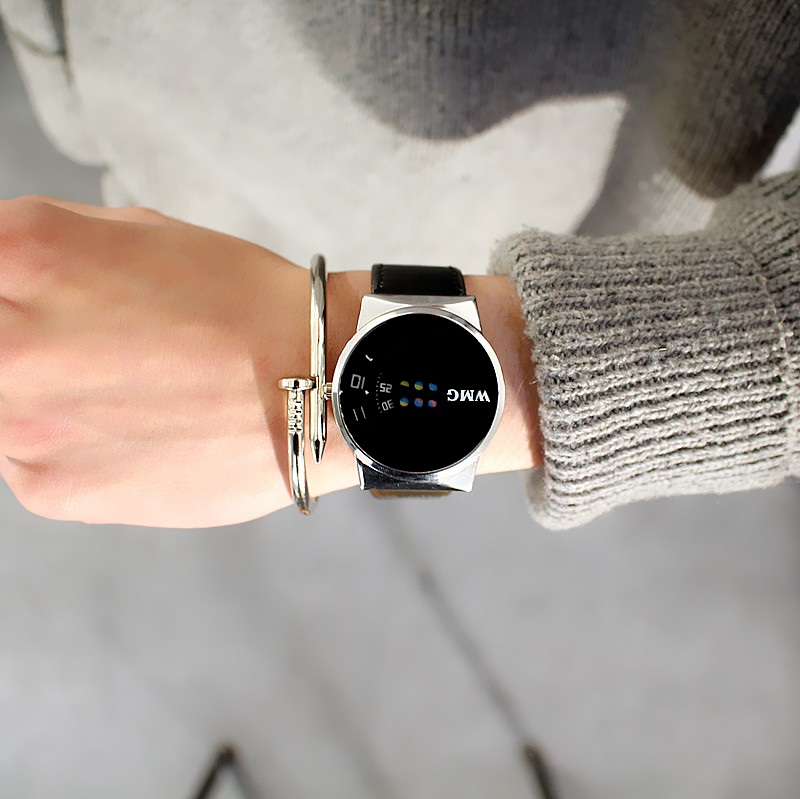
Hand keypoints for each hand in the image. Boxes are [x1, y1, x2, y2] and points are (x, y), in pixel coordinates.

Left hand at [0, 196, 315, 526]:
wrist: (318, 387)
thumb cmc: (245, 306)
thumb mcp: (143, 233)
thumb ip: (50, 246)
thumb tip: (5, 275)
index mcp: (25, 254)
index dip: (15, 291)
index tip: (39, 309)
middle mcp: (5, 341)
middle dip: (31, 341)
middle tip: (94, 351)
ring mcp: (22, 422)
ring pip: (1, 403)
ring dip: (42, 394)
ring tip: (123, 389)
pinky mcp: (50, 488)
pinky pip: (25, 458)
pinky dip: (67, 443)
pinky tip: (132, 428)